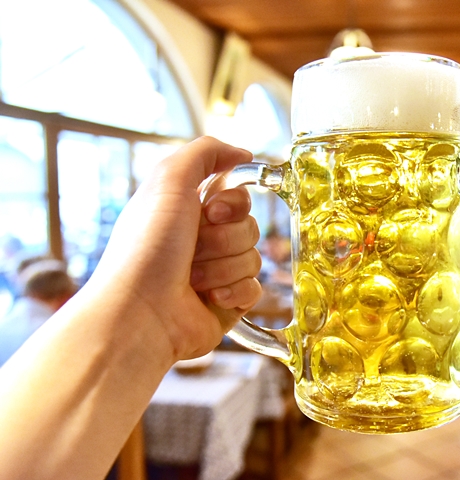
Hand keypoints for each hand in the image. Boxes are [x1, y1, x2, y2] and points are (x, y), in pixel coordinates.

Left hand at [88, 136, 261, 359]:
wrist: (140, 313)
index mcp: (189, 212)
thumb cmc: (146, 248)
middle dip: (224, 239)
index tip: (210, 212)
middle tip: (193, 250)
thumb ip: (205, 152)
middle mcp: (202, 241)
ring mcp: (216, 273)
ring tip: (192, 279)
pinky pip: (255, 289)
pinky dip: (233, 292)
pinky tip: (208, 298)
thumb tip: (242, 153)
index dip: (233, 204)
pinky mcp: (227, 303)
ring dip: (222, 268)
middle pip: (249, 227)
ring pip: (253, 259)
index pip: (239, 197)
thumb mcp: (168, 181)